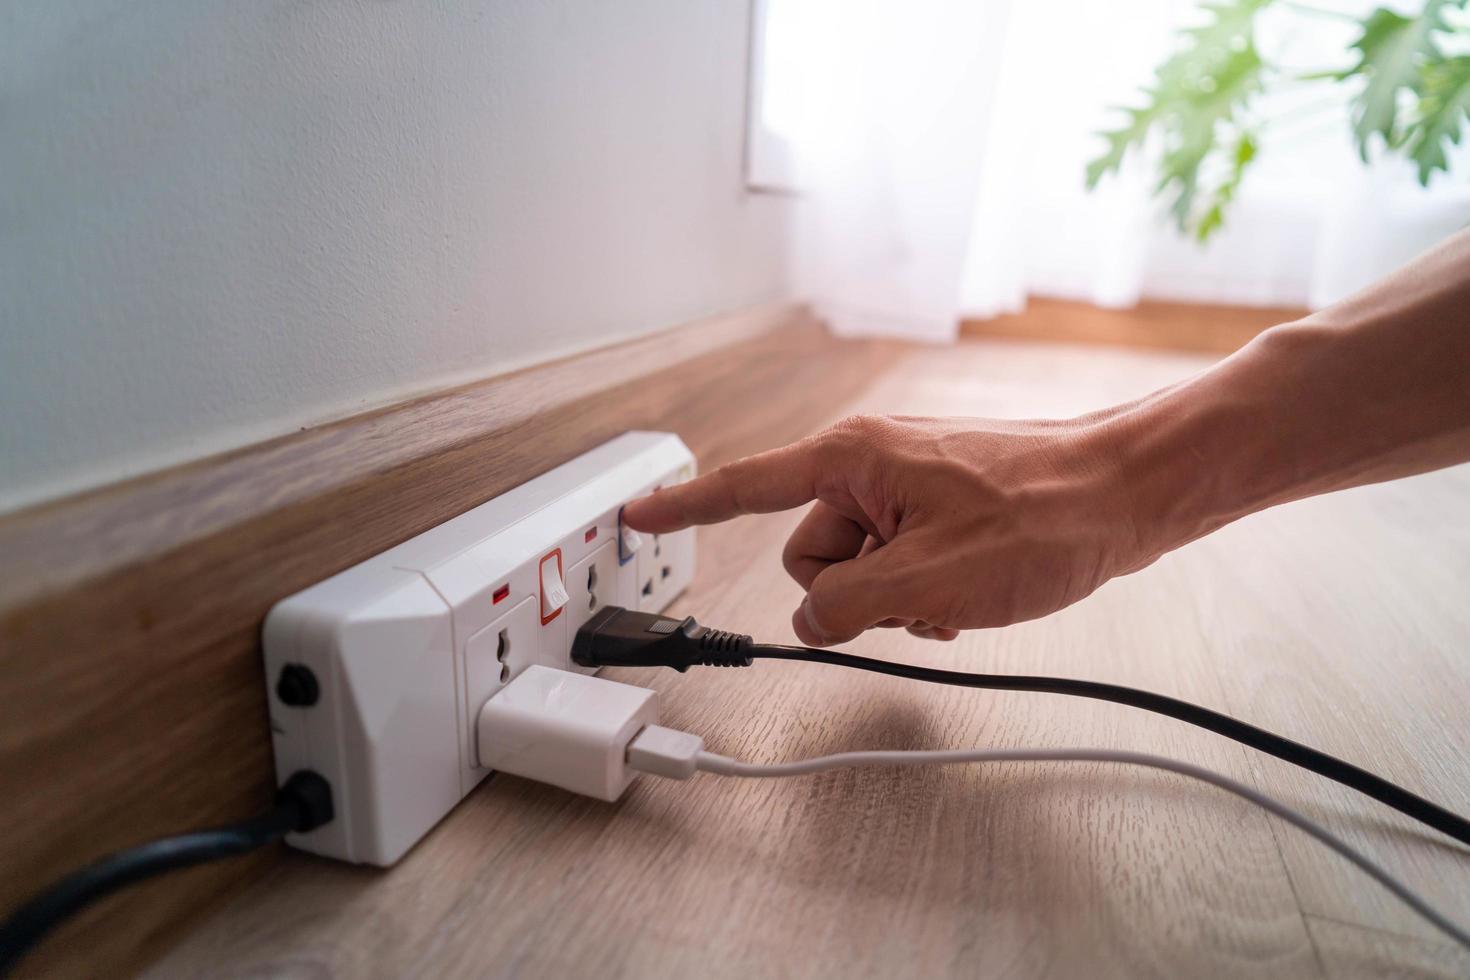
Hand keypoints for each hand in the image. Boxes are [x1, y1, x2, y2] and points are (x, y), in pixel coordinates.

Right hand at [621, 414, 1147, 645]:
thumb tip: (811, 620)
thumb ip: (845, 607)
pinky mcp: (941, 509)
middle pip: (811, 553)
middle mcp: (872, 465)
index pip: (745, 488)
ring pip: (860, 569)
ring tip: (955, 595)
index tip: (639, 513)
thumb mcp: (927, 578)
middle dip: (853, 591)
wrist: (1128, 492)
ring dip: (896, 599)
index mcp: (852, 459)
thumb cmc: (1043, 514)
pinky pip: (899, 564)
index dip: (687, 506)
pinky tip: (967, 597)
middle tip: (915, 593)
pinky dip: (923, 592)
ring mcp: (909, 487)